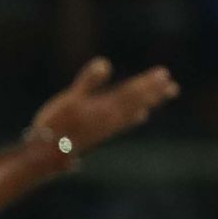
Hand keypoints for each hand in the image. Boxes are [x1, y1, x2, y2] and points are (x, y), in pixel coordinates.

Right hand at [28, 57, 178, 162]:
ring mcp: (104, 129)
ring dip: (149, 103)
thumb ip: (88, 81)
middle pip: (136, 103)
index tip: (164, 74)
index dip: (147, 83)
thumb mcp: (68, 100)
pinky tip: (141, 116)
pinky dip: (133, 118)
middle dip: (154, 93)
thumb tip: (105, 63)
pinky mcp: (97, 136)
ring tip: (163, 96)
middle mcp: (109, 119)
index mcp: (105, 108)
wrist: (44, 156)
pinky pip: (122, 125)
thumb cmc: (54, 126)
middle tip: (173, 87)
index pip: (131, 92)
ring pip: (132, 113)